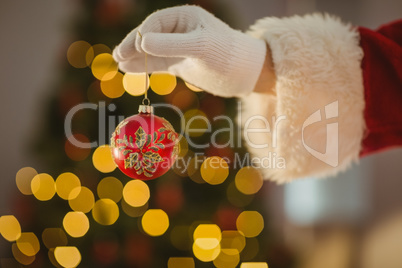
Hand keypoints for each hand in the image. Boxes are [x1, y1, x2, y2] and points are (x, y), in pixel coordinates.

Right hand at [113, 5, 266, 97]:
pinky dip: (144, 67)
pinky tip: (130, 71)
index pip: (155, 24)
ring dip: (136, 58)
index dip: (141, 36)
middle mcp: (179, 30)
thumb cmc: (226, 55)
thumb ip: (172, 44)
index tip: (132, 50)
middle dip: (133, 46)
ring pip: (151, 51)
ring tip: (120, 65)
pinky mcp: (179, 63)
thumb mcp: (200, 47)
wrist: (244, 74)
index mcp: (184, 18)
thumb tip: (142, 42)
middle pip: (149, 36)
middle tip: (118, 57)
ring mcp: (178, 47)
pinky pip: (157, 64)